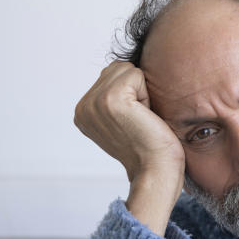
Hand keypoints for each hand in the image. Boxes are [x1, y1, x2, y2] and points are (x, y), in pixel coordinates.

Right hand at [74, 61, 185, 233]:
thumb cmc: (149, 148)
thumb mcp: (123, 120)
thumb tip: (121, 69)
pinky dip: (147, 94)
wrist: (156, 171)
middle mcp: (83, 107)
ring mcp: (94, 103)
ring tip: (142, 119)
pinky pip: (136, 74)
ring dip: (142, 92)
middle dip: (137, 90)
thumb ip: (114, 96)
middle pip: (118, 68)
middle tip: (140, 120)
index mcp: (83, 112)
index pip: (111, 75)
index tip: (133, 122)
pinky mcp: (110, 99)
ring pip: (127, 69)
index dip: (132, 94)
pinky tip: (144, 117)